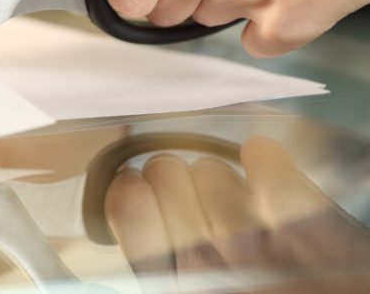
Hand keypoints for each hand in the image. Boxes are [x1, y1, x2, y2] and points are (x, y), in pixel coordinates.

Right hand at [105, 136, 369, 292]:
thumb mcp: (187, 290)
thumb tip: (130, 196)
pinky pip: (264, 154)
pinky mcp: (308, 220)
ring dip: (223, 184)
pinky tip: (269, 180)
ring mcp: (257, 238)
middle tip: (201, 209)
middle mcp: (205, 260)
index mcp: (168, 281)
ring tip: (243, 213)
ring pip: (210, 164)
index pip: (126, 202)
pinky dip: (266, 161)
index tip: (142, 194)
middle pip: (164, 169)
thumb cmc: (259, 292)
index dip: (133, 191)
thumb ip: (157, 256)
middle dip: (180, 184)